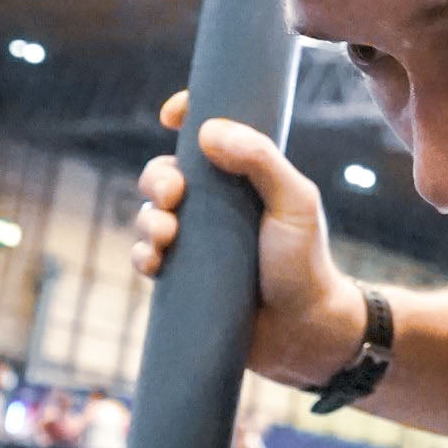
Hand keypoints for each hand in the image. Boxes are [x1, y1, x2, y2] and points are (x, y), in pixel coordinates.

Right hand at [132, 93, 368, 389]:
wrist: (304, 333)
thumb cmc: (306, 263)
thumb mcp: (295, 203)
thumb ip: (261, 160)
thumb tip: (208, 131)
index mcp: (244, 177)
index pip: (208, 133)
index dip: (186, 114)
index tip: (171, 115)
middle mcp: (215, 204)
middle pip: (165, 173)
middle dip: (157, 178)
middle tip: (174, 195)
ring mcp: (197, 241)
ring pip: (150, 214)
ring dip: (147, 219)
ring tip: (166, 237)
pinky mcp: (182, 277)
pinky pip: (145, 256)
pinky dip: (141, 254)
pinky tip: (153, 262)